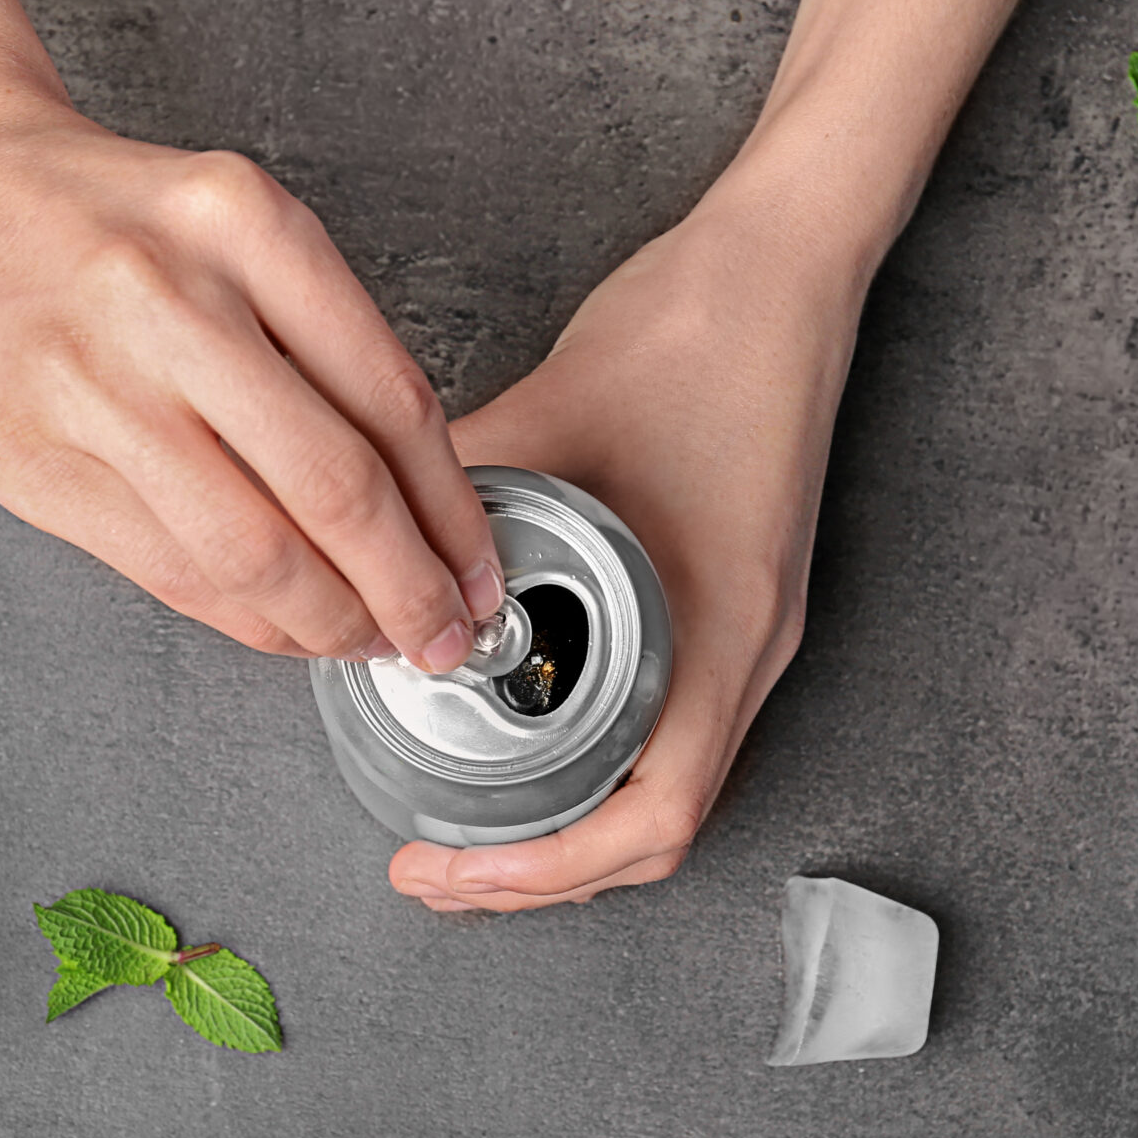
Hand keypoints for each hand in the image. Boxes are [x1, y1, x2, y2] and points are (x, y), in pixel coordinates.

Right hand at [0, 91, 503, 665]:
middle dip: (410, 589)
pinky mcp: (30, 458)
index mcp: (247, 225)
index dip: (453, 513)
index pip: (391, 401)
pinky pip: (168, 568)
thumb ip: (322, 341)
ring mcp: (92, 384)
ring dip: (329, 621)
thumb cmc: (103, 212)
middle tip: (444, 633)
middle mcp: (171, 299)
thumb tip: (420, 499)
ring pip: (252, 549)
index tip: (480, 570)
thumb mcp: (235, 224)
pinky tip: (284, 625)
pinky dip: (245, 617)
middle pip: (335, 488)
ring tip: (366, 640)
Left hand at [387, 193, 864, 910]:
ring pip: (666, 782)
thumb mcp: (549, 419)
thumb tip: (353, 545)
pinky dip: (599, 760)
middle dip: (540, 871)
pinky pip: (674, 723)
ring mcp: (755, 629)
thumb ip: (450, 496)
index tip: (447, 870)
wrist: (784, 266)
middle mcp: (753, 649)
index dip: (545, 871)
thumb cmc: (695, 332)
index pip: (653, 819)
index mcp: (723, 627)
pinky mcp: (742, 600)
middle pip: (658, 828)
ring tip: (473, 830)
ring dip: (571, 823)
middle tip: (434, 871)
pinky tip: (532, 740)